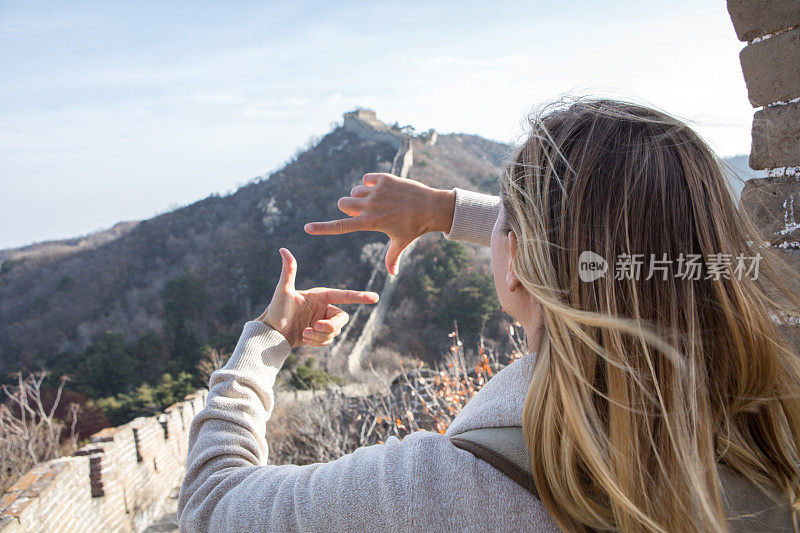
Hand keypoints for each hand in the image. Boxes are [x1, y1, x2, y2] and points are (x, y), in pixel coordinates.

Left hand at [256, 248, 379, 347]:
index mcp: (321, 296)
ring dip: (319, 335)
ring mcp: (323, 322)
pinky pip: (328, 341)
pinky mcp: (320, 335)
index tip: (375, 298)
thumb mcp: (283, 290)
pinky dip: (317, 342)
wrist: (271, 332)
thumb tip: (283, 249)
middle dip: (330, 325)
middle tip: (314, 327)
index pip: (344, 296)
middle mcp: (325, 308)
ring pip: (335, 332)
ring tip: (303, 333)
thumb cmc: (276, 309)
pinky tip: (304, 339)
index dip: (360, 296)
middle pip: (342, 318)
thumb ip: (288, 270)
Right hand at [303, 173, 455, 274]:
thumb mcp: (401, 242)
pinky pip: (367, 178)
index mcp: (370, 223)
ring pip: (354, 190)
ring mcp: (376, 191)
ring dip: (360, 195)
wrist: (432, 207)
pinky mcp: (384, 179)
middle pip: (343, 203)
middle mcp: (370, 206)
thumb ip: (393, 258)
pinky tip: (383, 189)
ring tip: (378, 201)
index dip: (322, 228)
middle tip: (364, 210)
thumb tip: (392, 274)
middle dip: (348, 206)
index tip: (307, 228)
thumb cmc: (416, 228)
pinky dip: (370, 183)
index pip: (340, 226)